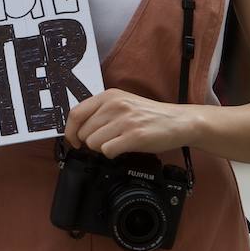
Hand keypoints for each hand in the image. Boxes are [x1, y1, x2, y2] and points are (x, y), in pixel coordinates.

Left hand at [64, 88, 204, 157]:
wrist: (179, 121)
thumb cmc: (150, 115)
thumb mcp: (123, 103)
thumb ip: (101, 111)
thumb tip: (78, 129)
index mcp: (109, 96)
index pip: (75, 113)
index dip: (70, 131)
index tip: (74, 141)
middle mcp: (114, 105)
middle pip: (83, 132)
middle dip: (90, 143)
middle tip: (106, 142)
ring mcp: (124, 120)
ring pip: (93, 143)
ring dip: (102, 149)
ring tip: (118, 143)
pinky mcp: (134, 136)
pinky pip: (107, 151)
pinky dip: (113, 154)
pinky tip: (124, 148)